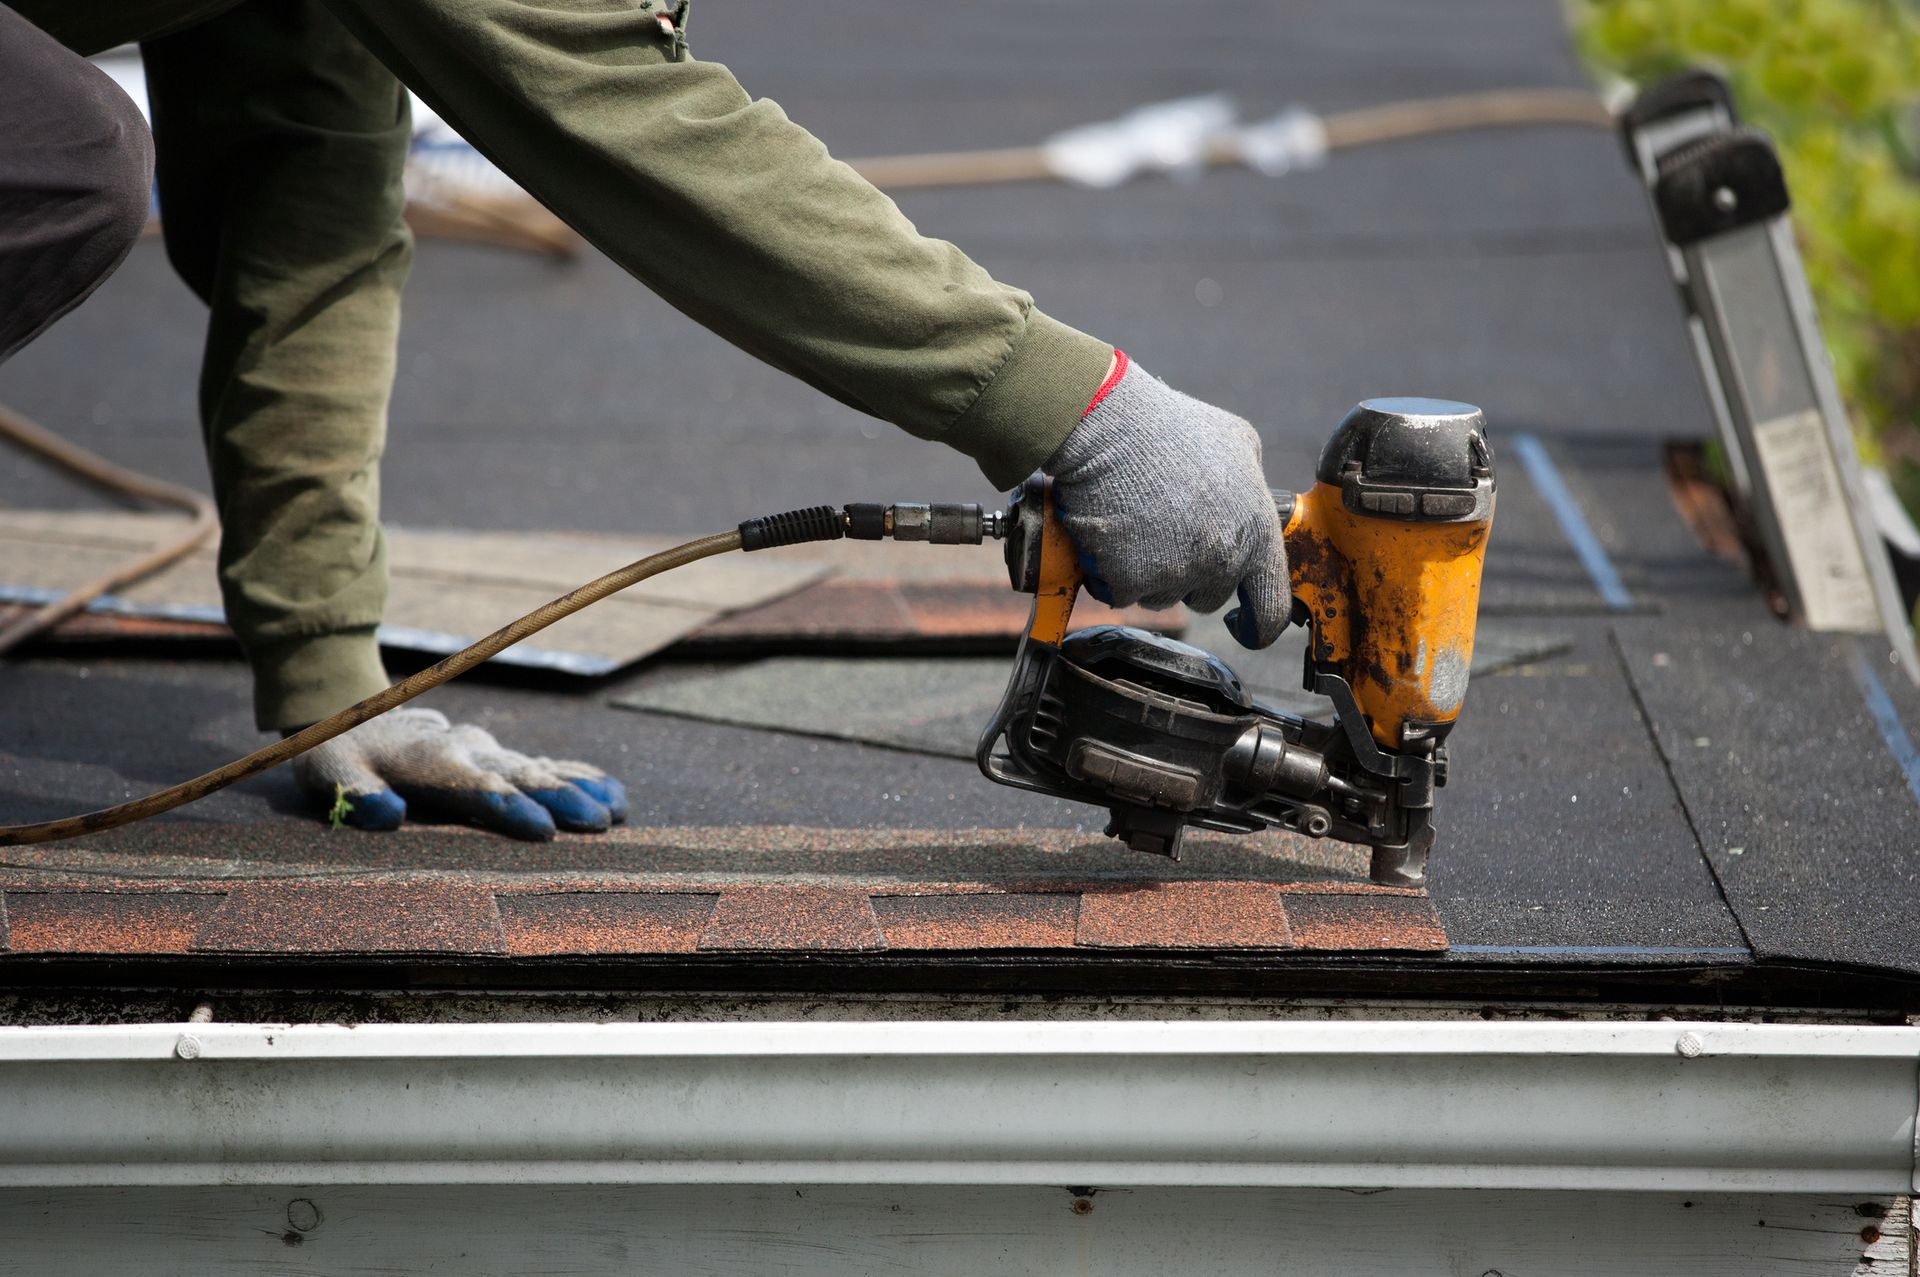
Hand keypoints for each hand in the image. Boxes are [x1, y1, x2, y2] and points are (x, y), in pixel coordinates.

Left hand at [291, 707, 627, 839]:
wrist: (357, 713)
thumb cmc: (341, 755)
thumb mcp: (329, 773)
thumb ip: (356, 795)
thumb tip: (386, 815)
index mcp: (429, 759)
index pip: (474, 786)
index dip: (508, 807)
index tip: (541, 829)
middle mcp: (468, 750)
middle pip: (521, 776)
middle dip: (561, 799)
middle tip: (597, 822)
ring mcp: (488, 750)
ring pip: (541, 769)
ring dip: (581, 789)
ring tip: (617, 811)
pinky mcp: (500, 755)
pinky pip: (548, 764)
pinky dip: (583, 777)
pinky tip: (616, 796)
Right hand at [1043, 354, 1290, 646]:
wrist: (1109, 426)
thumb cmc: (1172, 426)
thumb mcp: (1239, 443)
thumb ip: (1254, 487)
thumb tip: (1253, 507)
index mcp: (1256, 532)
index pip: (1272, 607)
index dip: (1258, 626)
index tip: (1242, 624)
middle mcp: (1221, 560)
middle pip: (1207, 599)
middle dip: (1189, 575)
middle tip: (1166, 530)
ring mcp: (1174, 574)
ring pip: (1161, 596)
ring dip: (1149, 572)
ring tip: (1136, 522)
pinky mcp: (1129, 581)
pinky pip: (1121, 593)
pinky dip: (1111, 571)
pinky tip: (1111, 533)